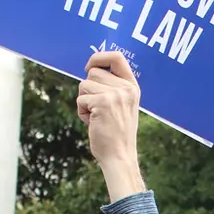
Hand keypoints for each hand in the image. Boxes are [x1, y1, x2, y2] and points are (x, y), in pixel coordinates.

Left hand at [77, 52, 144, 201]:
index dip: (99, 57)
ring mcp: (116, 95)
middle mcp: (127, 88)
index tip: (89, 66)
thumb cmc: (116, 133)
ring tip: (96, 117)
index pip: (116, 57)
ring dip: (84, 101)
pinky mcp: (103, 103)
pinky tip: (92, 123)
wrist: (119, 156)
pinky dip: (81, 112)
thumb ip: (113, 86)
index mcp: (133, 87)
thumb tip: (91, 67)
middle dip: (88, 89)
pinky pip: (80, 99)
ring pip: (84, 84)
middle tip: (97, 108)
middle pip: (93, 71)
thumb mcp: (121, 105)